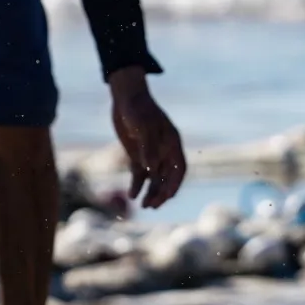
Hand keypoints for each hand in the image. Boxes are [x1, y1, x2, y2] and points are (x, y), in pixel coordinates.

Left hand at [109, 67, 186, 209]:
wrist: (125, 97)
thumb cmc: (137, 108)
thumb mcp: (143, 126)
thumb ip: (148, 147)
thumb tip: (151, 169)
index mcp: (172, 143)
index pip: (179, 168)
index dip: (175, 183)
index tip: (168, 196)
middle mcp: (164, 150)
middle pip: (167, 177)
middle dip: (161, 193)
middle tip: (151, 206)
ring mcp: (151, 153)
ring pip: (154, 179)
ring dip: (150, 192)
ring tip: (143, 206)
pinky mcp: (138, 155)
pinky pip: (140, 174)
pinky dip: (137, 185)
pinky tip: (132, 195)